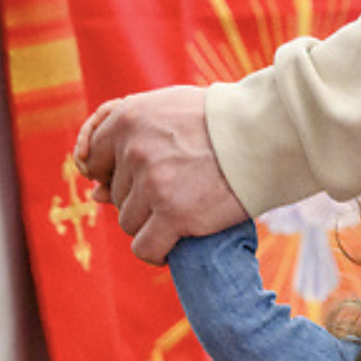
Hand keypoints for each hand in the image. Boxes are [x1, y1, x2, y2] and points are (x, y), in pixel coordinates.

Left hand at [75, 86, 249, 265]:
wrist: (268, 135)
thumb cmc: (221, 122)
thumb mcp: (168, 108)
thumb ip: (129, 138)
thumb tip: (94, 193)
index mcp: (127, 118)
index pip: (92, 158)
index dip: (111, 172)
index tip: (137, 177)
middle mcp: (134, 150)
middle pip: (115, 194)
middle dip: (141, 197)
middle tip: (179, 187)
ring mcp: (153, 184)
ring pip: (128, 222)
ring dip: (151, 223)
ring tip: (184, 210)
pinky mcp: (174, 215)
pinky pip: (145, 248)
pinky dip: (157, 252)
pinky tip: (174, 244)